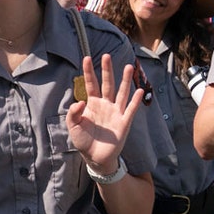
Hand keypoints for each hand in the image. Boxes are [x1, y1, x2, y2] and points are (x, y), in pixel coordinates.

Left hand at [66, 54, 144, 172]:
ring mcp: (115, 113)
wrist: (95, 157)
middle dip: (107, 70)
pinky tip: (140, 90)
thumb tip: (80, 101)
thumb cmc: (83, 140)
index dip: (89, 71)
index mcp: (92, 104)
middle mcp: (105, 105)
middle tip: (107, 56)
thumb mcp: (73, 126)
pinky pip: (130, 110)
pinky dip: (135, 101)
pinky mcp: (124, 123)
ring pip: (121, 93)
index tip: (86, 58)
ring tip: (128, 66)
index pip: (91, 84)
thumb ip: (73, 113)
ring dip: (125, 80)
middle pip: (107, 84)